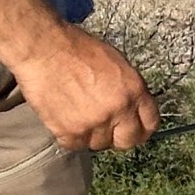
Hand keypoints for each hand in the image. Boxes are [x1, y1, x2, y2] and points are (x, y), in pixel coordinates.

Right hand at [9, 24, 159, 150]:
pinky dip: (69, 136)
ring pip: (99, 144)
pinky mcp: (70, 131)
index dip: (141, 129)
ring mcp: (95, 123)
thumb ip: (128, 89)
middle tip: (106, 128)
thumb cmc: (76, 49)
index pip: (150, 123)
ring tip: (78, 114)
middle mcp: (119, 109)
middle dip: (118, 137)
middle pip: (127, 141)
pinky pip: (75, 145)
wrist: (44, 50)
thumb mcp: (116, 62)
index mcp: (134, 90)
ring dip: (91, 135)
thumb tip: (132, 107)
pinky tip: (64, 118)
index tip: (134, 130)